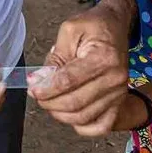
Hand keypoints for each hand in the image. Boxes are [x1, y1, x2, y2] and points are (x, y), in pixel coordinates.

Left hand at [29, 3, 129, 135]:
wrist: (115, 25)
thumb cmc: (93, 25)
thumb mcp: (69, 31)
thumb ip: (54, 58)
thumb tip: (39, 81)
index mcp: (103, 58)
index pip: (68, 82)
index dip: (46, 88)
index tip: (32, 88)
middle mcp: (115, 79)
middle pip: (75, 103)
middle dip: (50, 103)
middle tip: (38, 94)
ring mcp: (119, 93)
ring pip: (84, 117)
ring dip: (61, 114)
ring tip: (50, 101)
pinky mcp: (119, 102)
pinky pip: (100, 126)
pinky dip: (82, 127)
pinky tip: (69, 115)